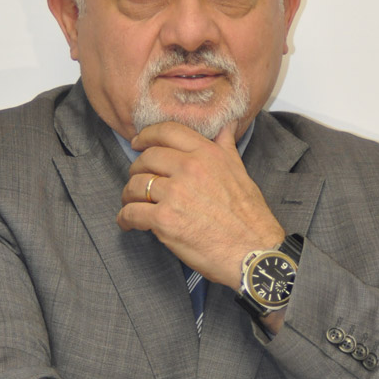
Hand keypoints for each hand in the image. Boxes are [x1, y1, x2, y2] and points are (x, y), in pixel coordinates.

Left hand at [116, 121, 283, 289]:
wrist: (253, 251)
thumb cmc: (250, 216)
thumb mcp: (240, 173)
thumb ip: (226, 148)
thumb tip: (225, 127)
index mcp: (207, 154)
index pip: (167, 131)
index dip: (146, 135)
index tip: (137, 142)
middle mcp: (189, 168)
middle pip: (146, 158)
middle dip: (137, 170)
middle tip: (138, 182)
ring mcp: (175, 193)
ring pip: (136, 185)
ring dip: (129, 195)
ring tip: (132, 203)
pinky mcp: (164, 219)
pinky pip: (132, 212)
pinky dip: (125, 218)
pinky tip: (128, 222)